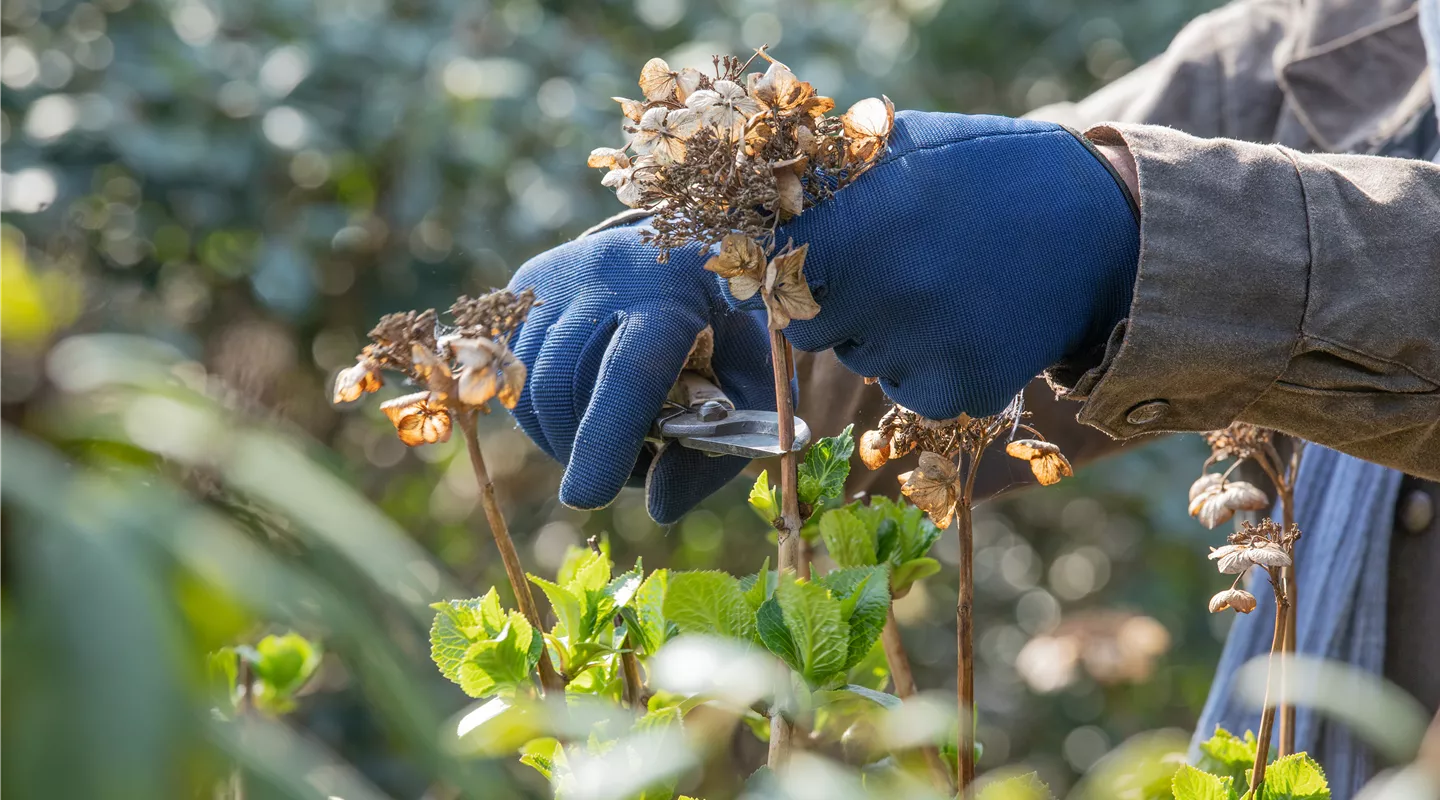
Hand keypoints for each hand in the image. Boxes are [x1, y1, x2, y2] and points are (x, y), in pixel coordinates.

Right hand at [506, 224, 774, 522]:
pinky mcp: (528, 286)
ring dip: (562, 434)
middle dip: (585, 449)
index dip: (605, 438)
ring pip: (530, 383)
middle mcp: (607, 273)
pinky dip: (541, 410)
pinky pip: (513, 370)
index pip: (628, 371)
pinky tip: (582, 405)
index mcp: (676, 294)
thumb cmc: (730, 332)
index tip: (587, 497)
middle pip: (565, 384)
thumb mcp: (751, 391)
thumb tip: (656, 505)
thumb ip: (712, 454)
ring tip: (612, 434)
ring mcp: (558, 274)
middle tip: (632, 463)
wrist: (694, 251)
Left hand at [731, 110, 1140, 419]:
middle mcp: (874, 291)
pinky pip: (911, 391)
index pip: (771, 270)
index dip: (789, 264)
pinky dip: (931, 369)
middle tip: (892, 271)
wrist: (1105, 228)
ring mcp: (917, 347)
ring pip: (862, 359)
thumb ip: (832, 178)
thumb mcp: (908, 146)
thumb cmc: (995, 174)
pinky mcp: (959, 389)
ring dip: (886, 335)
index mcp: (850, 224)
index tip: (817, 255)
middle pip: (809, 324)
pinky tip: (969, 325)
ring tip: (944, 288)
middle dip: (836, 303)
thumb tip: (769, 202)